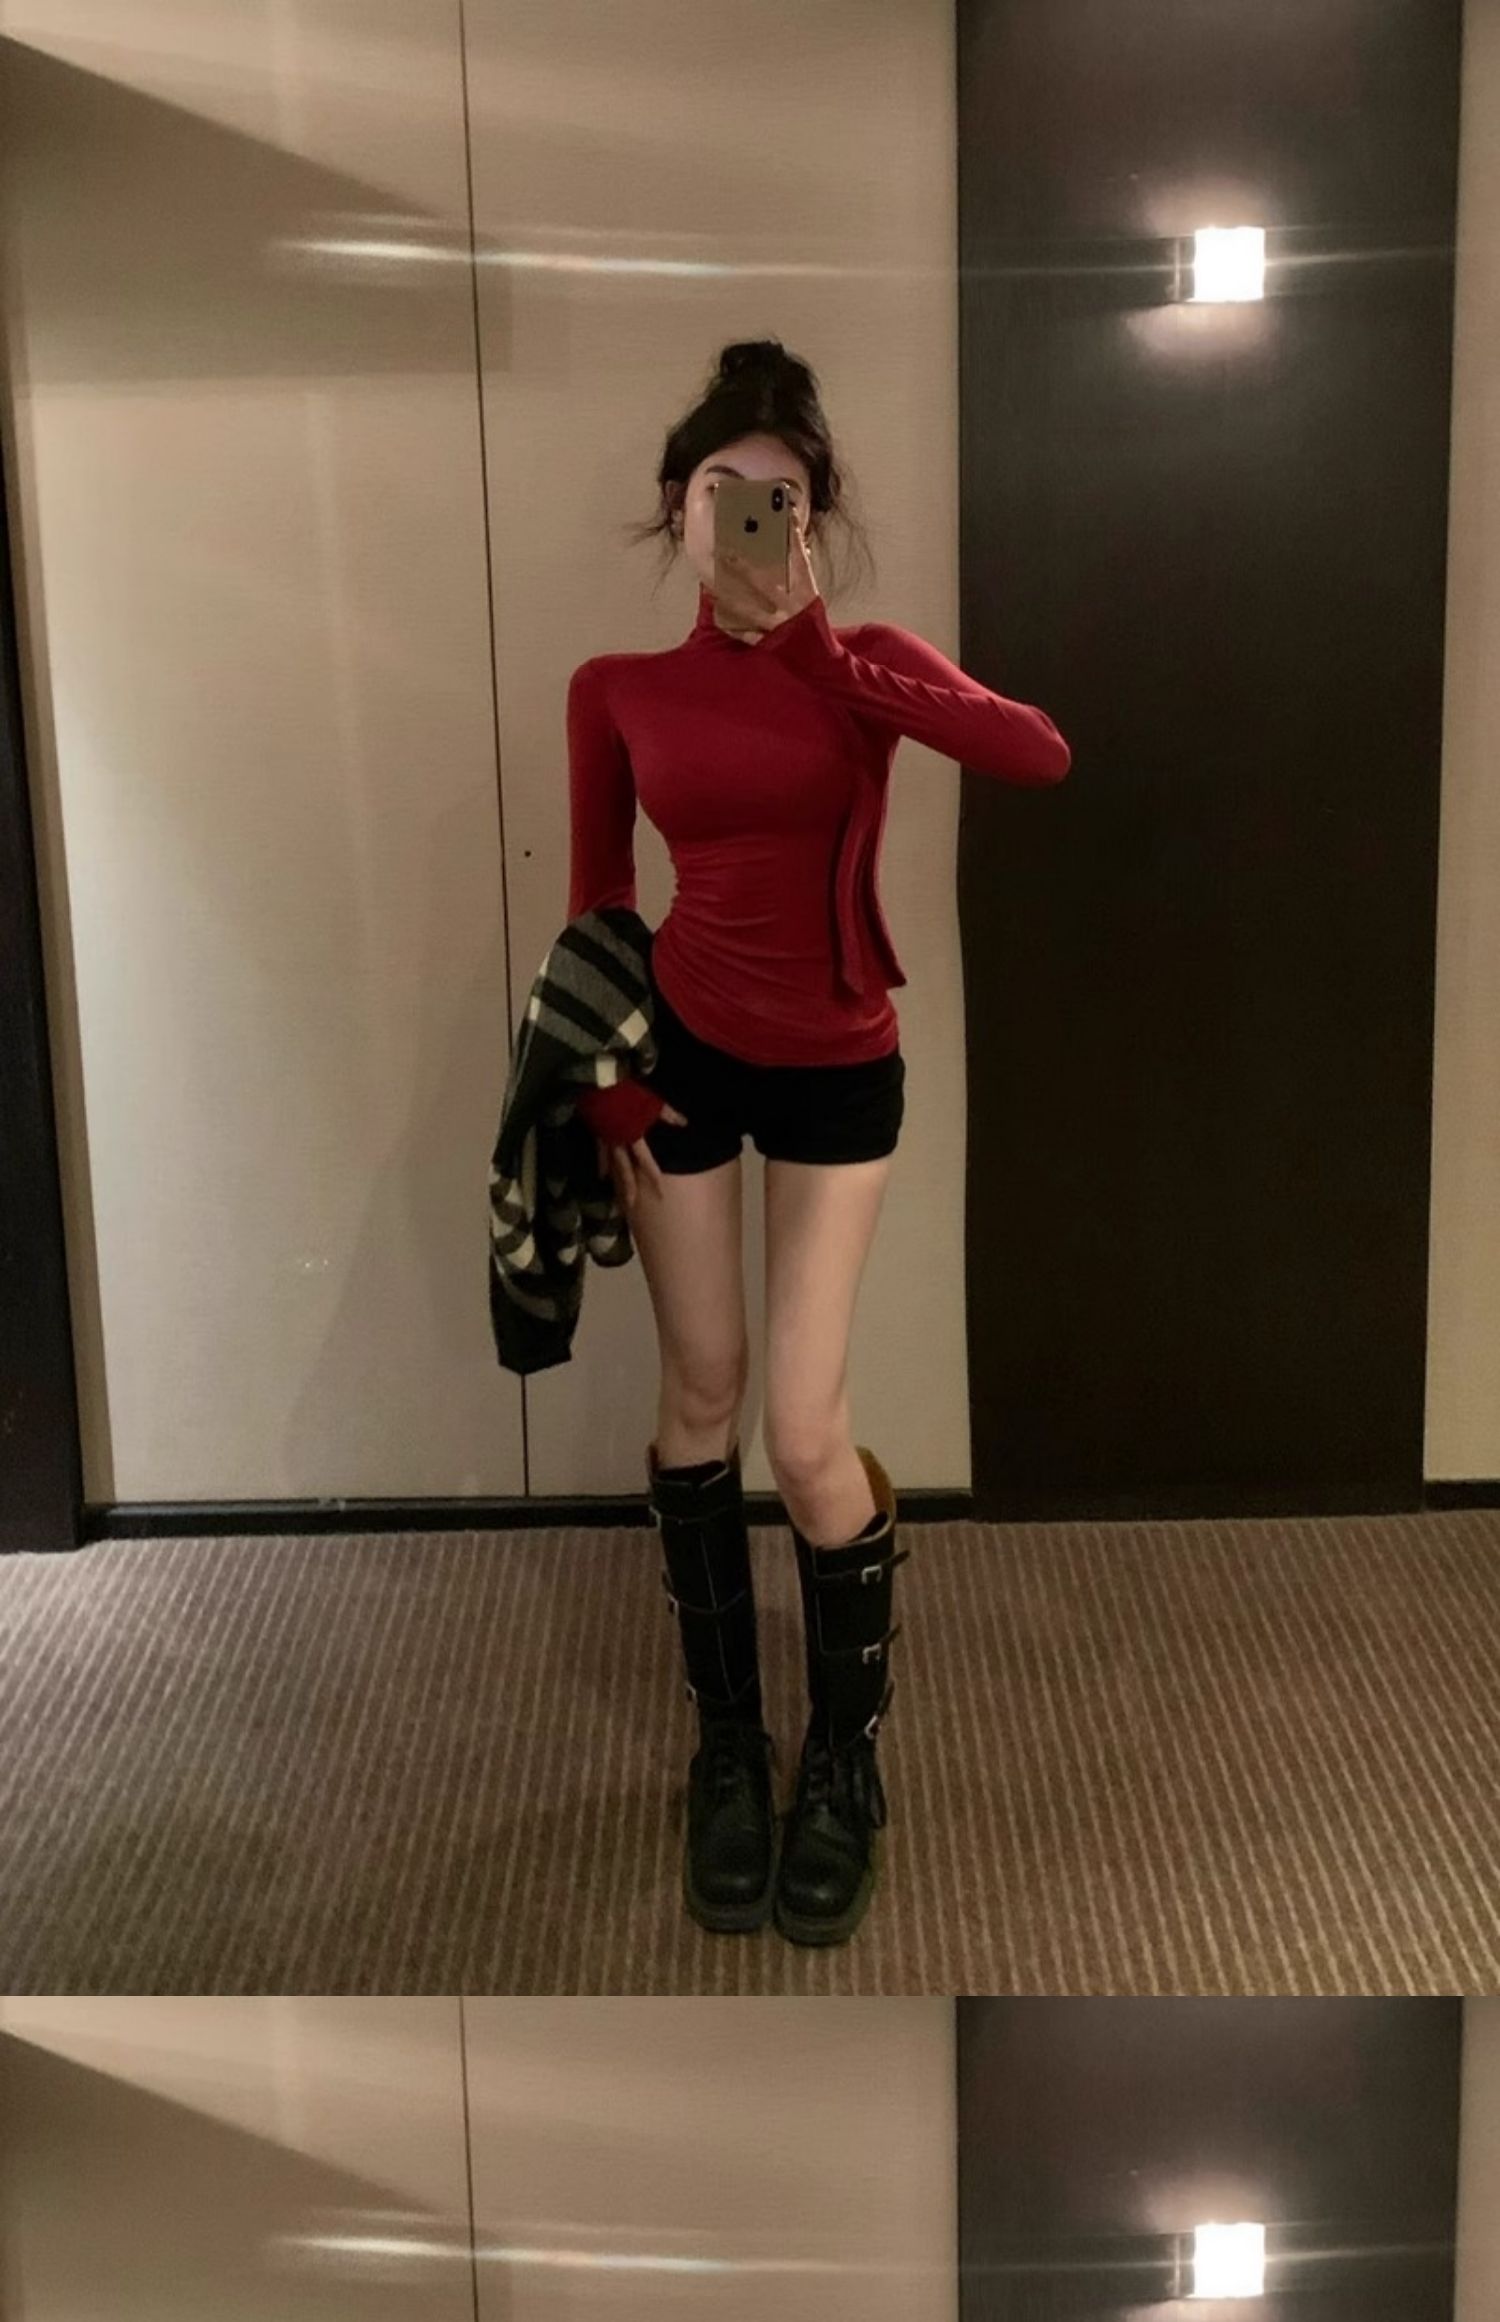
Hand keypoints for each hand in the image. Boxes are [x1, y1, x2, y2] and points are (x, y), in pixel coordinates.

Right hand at [595, 1102, 687, 1211]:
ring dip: (616, 1181)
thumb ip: (668, 1115)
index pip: (646, 1161)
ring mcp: (607, 1139)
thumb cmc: (628, 1092)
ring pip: (613, 1165)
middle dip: (630, 1188)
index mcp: (634, 1136)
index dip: (653, 1177)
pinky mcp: (598, 1134)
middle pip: (626, 1170)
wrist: (602, 1082)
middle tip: (632, 1207)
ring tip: (618, 1196)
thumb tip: (685, 1124)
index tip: (660, 1194)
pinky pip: (600, 1154)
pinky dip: (602, 1164)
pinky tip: (602, 1175)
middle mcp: (620, 1143)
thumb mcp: (652, 1102)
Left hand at [712, 513, 819, 638]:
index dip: (793, 538)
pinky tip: (720, 618)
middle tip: (724, 552)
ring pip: (749, 610)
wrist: (822, 660)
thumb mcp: (811, 596)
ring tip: (710, 585)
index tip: (787, 516)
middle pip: (764, 583)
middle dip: (743, 568)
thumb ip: (800, 572)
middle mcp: (793, 608)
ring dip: (729, 598)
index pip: (799, 560)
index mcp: (807, 592)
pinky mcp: (772, 644)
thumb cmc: (813, 624)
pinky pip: (749, 635)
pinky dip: (735, 628)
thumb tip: (795, 545)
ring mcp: (780, 627)